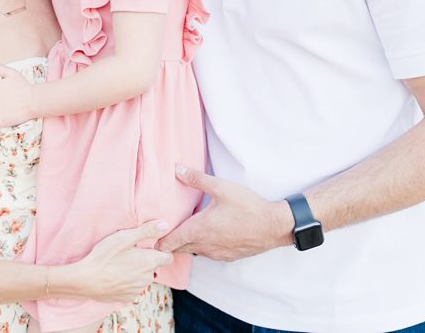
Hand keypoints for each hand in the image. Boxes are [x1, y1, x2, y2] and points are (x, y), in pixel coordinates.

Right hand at [57, 220, 173, 302]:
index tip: (149, 247)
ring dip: (137, 272)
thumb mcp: (123, 238)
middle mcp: (147, 278)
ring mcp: (138, 290)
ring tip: (120, 265)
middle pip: (154, 267)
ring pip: (144, 278)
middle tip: (129, 254)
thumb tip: (165, 225)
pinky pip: (134, 288)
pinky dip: (129, 282)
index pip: (168, 258)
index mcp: (149, 262)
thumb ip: (146, 231)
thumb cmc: (104, 256)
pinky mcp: (129, 298)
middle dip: (146, 260)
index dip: (161, 251)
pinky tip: (116, 276)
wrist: (86, 280)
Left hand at [156, 165, 293, 260]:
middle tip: (161, 232)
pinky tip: (207, 235)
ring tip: (183, 230)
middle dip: (169, 243)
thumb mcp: (222, 188)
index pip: (170, 242)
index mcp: (199, 229)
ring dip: (186, 244)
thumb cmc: (248, 207)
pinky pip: (208, 254)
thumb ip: (198, 179)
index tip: (150, 236)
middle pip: (178, 249)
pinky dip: (202, 246)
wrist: (273, 227)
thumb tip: (177, 169)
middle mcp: (204, 245)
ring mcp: (216, 253)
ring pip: (193, 251)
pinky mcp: (227, 256)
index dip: (157, 241)